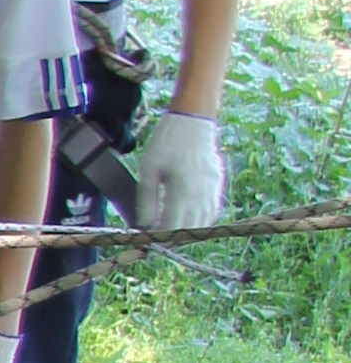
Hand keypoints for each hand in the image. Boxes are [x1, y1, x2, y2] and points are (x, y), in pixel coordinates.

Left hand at [135, 110, 226, 239]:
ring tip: (170, 230)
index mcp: (183, 191)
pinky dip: (200, 221)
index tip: (147, 240)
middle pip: (189, 230)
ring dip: (187, 231)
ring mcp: (213, 191)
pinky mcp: (218, 186)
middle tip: (157, 238)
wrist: (193, 121)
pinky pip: (212, 212)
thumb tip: (143, 226)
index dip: (159, 238)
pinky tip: (187, 218)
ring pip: (203, 224)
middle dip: (172, 238)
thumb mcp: (149, 169)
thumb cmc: (167, 142)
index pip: (173, 227)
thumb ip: (146, 200)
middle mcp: (202, 195)